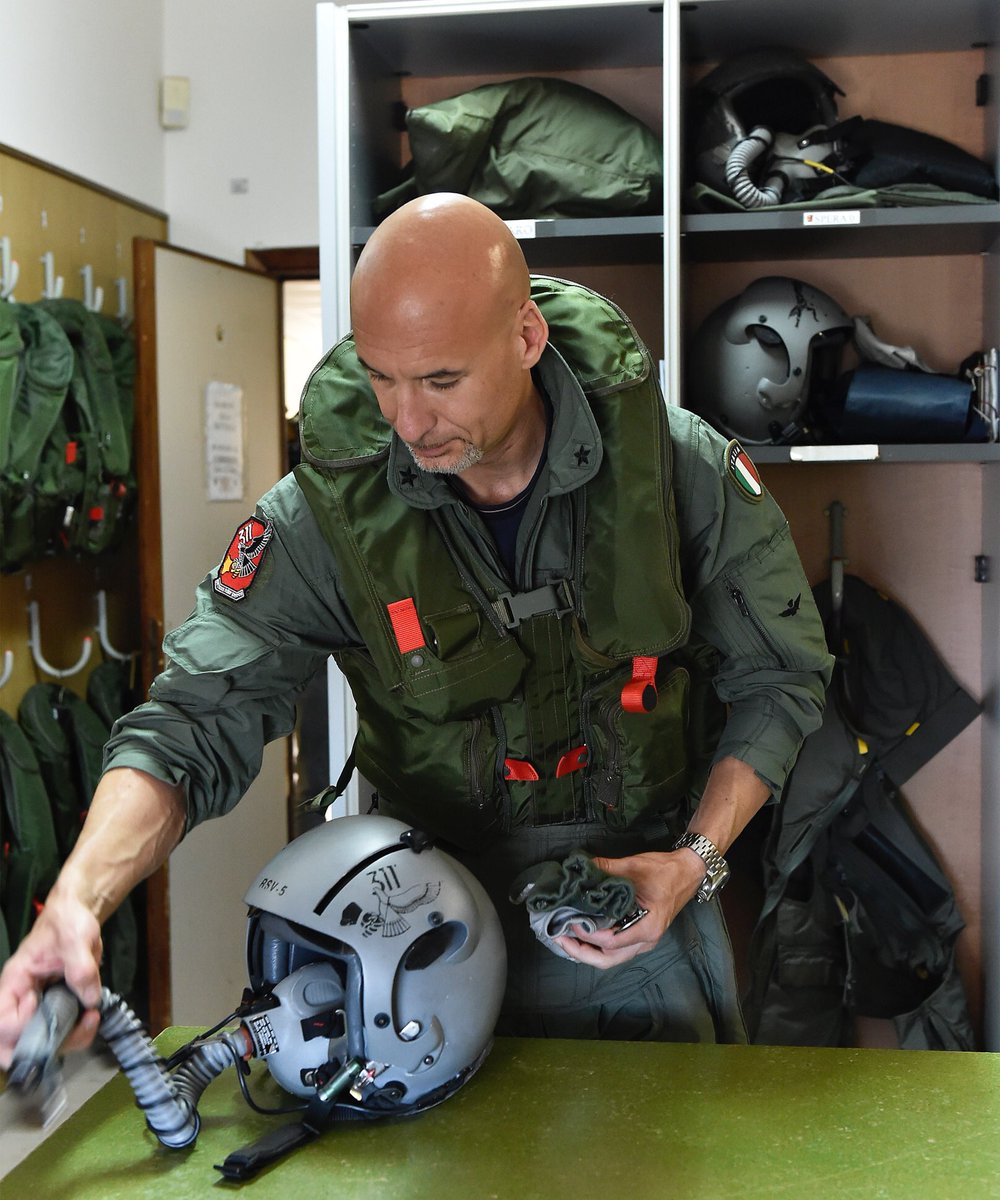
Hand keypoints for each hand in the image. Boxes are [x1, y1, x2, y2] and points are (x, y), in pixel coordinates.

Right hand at [0, 888, 104, 1069]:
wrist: (78, 916)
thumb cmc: (68, 923)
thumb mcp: (76, 939)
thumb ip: (81, 968)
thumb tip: (88, 1000)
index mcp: (15, 982)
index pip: (2, 1022)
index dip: (21, 1027)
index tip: (46, 1009)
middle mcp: (22, 1000)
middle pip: (16, 1043)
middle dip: (44, 1046)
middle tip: (74, 1028)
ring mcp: (40, 1006)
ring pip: (42, 1043)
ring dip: (68, 1039)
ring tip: (91, 1018)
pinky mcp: (59, 1007)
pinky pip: (62, 1031)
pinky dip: (77, 1032)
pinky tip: (92, 1015)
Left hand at [552, 848, 705, 969]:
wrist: (688, 871)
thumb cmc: (665, 871)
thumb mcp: (634, 866)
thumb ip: (606, 869)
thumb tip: (581, 867)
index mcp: (647, 928)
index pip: (610, 942)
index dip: (587, 934)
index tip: (570, 921)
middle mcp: (646, 941)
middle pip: (608, 961)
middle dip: (581, 953)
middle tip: (559, 938)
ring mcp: (644, 941)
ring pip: (611, 958)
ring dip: (588, 951)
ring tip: (567, 938)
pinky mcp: (640, 936)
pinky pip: (616, 950)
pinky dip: (598, 946)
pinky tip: (583, 933)